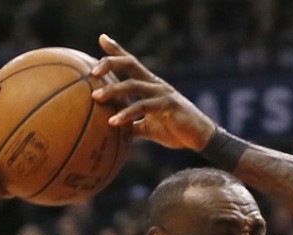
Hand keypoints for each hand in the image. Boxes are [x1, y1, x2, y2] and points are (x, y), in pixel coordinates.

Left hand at [91, 34, 215, 150]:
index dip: (117, 50)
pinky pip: (143, 107)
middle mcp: (155, 84)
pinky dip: (127, 114)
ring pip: (133, 85)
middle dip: (110, 63)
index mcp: (150, 85)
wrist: (200, 138)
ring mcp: (162, 93)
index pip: (131, 62)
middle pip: (130, 64)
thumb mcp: (149, 127)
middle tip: (92, 72)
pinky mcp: (168, 106)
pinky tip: (114, 122)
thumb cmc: (175, 130)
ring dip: (114, 89)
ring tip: (96, 97)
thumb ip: (133, 125)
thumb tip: (115, 133)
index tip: (102, 39)